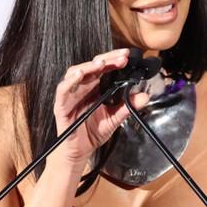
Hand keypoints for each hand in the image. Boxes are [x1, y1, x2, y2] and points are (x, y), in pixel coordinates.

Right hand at [49, 49, 149, 176]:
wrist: (80, 150)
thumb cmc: (94, 132)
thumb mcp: (115, 118)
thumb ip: (127, 106)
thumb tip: (145, 96)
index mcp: (95, 87)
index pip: (104, 68)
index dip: (115, 60)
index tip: (127, 56)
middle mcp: (82, 87)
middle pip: (92, 66)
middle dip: (107, 59)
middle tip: (121, 57)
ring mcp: (70, 94)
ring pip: (76, 72)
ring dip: (89, 66)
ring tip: (102, 64)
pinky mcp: (61, 104)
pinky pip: (62, 89)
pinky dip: (70, 81)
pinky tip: (80, 75)